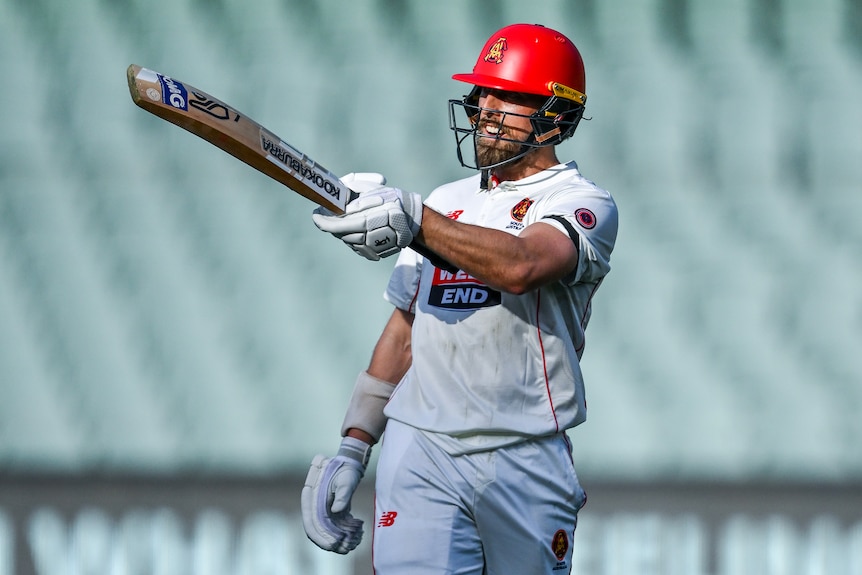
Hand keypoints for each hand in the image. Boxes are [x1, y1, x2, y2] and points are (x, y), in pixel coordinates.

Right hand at [301, 437, 371, 553]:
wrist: (349, 464)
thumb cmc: (346, 471)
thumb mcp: (345, 480)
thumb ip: (342, 494)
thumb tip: (336, 510)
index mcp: (312, 498)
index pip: (310, 522)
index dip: (319, 536)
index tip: (331, 545)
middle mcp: (315, 506)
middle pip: (318, 530)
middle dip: (330, 542)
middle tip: (345, 549)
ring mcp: (324, 510)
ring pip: (328, 531)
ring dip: (339, 540)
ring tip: (354, 544)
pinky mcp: (333, 513)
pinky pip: (336, 527)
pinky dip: (345, 533)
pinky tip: (358, 535)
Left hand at [312, 177, 422, 260]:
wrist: (412, 218)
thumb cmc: (392, 199)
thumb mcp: (373, 189)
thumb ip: (353, 190)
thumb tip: (335, 197)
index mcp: (367, 221)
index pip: (338, 226)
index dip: (323, 222)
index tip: (315, 215)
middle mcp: (368, 237)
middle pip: (341, 234)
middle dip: (332, 224)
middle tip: (327, 214)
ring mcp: (371, 248)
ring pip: (348, 240)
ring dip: (343, 231)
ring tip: (347, 219)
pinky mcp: (374, 253)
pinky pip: (356, 247)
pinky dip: (353, 238)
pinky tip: (357, 229)